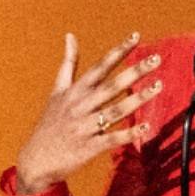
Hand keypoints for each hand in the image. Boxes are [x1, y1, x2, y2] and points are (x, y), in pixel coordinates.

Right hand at [13, 32, 163, 194]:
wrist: (36, 161)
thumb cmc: (50, 123)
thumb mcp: (56, 91)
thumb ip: (68, 63)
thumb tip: (70, 35)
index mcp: (75, 91)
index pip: (100, 66)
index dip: (118, 51)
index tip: (136, 37)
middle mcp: (80, 106)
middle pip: (112, 85)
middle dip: (135, 71)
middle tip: (156, 58)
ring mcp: (85, 127)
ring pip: (115, 110)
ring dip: (137, 98)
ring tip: (158, 86)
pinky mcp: (89, 147)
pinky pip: (112, 139)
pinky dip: (128, 134)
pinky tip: (146, 126)